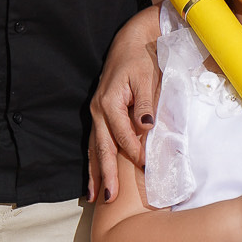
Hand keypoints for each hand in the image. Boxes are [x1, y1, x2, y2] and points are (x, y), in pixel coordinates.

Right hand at [89, 8, 160, 203]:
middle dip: (106, 174)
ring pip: (94, 148)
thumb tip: (145, 126)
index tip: (147, 168)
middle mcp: (97, 110)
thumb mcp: (147, 77)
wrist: (129, 43)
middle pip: (101, 148)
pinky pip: (95, 142)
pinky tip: (94, 178)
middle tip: (110, 198)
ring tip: (94, 196)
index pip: (122, 136)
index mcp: (109, 102)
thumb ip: (146, 103)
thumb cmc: (140, 60)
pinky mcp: (98, 115)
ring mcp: (95, 114)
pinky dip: (94, 162)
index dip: (135, 153)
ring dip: (95, 173)